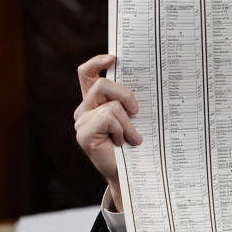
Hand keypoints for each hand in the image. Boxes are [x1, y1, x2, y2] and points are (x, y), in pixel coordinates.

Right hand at [73, 54, 141, 209]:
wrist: (132, 172)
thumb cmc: (136, 144)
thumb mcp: (135, 117)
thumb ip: (131, 101)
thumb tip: (150, 80)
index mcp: (95, 101)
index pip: (87, 74)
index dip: (96, 62)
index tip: (114, 58)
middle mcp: (85, 109)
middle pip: (102, 85)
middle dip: (126, 95)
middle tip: (138, 112)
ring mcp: (82, 121)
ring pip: (110, 105)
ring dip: (128, 121)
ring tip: (134, 137)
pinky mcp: (83, 134)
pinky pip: (108, 118)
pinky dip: (122, 129)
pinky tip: (125, 142)